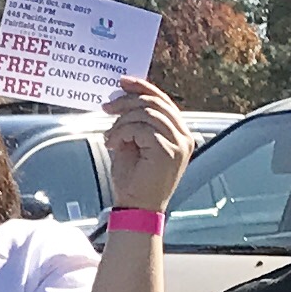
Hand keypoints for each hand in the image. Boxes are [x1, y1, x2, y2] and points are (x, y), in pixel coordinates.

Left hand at [100, 76, 192, 212]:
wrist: (136, 209)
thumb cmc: (134, 181)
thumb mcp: (134, 143)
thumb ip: (134, 121)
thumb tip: (121, 97)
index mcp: (179, 133)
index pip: (162, 101)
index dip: (142, 88)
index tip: (122, 82)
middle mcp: (184, 136)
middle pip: (155, 102)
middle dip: (127, 101)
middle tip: (107, 107)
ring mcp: (178, 143)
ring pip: (146, 113)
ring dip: (122, 122)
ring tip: (111, 137)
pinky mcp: (167, 150)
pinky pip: (140, 128)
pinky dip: (122, 132)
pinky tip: (114, 144)